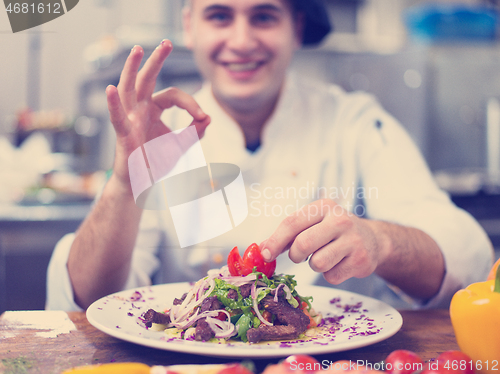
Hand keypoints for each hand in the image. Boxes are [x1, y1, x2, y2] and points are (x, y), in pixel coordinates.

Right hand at [106, 40, 210, 188]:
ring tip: (137, 50)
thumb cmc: (157, 162)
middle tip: (167, 42)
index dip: (190, 102)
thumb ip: (195, 131)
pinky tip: (111, 89)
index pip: (173, 95)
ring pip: (129, 89)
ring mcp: (129, 119)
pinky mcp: (123, 134)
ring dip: (132, 69)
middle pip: (147, 79)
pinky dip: (114, 104)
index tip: (203, 117)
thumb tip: (208, 117)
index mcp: (153, 108)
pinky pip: (117, 117)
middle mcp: (139, 109)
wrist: (142, 183)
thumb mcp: (181, 145)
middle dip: (156, 60)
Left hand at [260, 199, 387, 284]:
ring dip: (314, 264)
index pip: (292, 222)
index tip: (266, 254)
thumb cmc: (333, 231)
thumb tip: (262, 249)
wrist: (373, 239)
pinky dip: (330, 274)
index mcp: (324, 206)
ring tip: (325, 256)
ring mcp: (353, 240)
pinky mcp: (361, 261)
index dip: (275, 240)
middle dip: (295, 255)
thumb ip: (289, 233)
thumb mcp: (314, 223)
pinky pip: (331, 276)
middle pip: (303, 244)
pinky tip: (339, 263)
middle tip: (299, 256)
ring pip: (317, 263)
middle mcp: (340, 220)